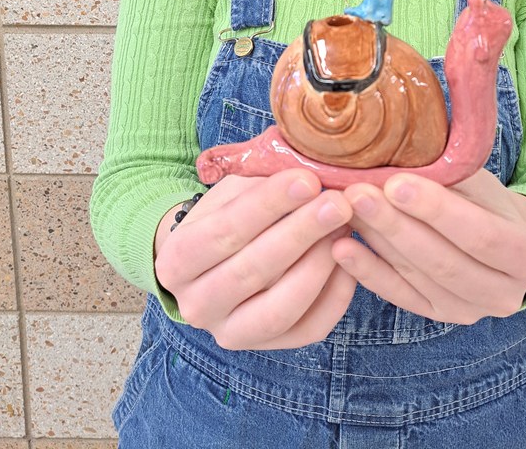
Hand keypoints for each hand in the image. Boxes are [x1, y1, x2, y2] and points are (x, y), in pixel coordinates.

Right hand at [154, 169, 355, 349]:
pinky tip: (348, 259)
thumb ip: (261, 184)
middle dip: (300, 233)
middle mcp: (196, 305)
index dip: (268, 204)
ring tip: (345, 228)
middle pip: (252, 271)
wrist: (212, 262)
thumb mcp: (231, 191)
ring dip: (318, 266)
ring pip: (279, 309)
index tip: (307, 180)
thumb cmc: (226, 215)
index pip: (224, 231)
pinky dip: (334, 295)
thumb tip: (310, 176)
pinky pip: (307, 329)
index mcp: (177, 260)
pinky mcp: (267, 348)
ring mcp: (230, 333)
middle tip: (338, 204)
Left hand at [331, 170, 525, 322]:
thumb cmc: (487, 202)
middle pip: (445, 262)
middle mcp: (503, 293)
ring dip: (379, 243)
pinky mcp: (437, 315)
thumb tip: (396, 156)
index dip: (437, 210)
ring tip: (346, 211)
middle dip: (397, 226)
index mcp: (525, 255)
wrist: (502, 242)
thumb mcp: (480, 182)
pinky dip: (368, 272)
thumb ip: (450, 176)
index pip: (480, 235)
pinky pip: (399, 295)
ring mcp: (469, 311)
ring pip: (419, 278)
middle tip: (358, 194)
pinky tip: (342, 247)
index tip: (396, 183)